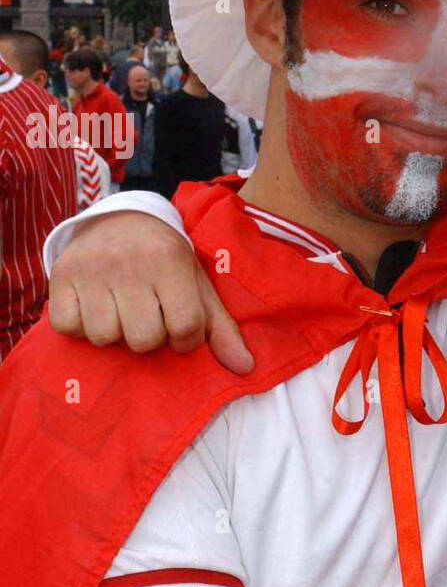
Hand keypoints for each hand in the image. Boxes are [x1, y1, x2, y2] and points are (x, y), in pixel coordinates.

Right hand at [48, 212, 254, 373]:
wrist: (121, 218)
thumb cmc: (165, 259)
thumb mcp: (197, 283)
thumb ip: (220, 327)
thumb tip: (244, 368)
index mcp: (171, 262)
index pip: (185, 327)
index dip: (186, 339)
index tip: (180, 328)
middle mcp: (130, 263)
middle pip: (143, 339)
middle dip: (149, 337)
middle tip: (148, 317)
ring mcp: (92, 269)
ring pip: (104, 337)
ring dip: (114, 334)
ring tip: (121, 311)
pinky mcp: (61, 275)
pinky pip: (68, 327)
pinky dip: (79, 326)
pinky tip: (93, 308)